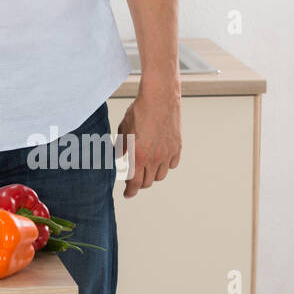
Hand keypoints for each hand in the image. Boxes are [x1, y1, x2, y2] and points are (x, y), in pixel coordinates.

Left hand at [116, 75, 181, 197]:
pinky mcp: (177, 147)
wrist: (159, 98)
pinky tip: (159, 160)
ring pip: (160, 175)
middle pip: (147, 182)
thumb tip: (116, 157)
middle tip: (134, 180)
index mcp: (138, 155)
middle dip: (139, 183)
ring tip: (146, 169)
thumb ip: (120, 147)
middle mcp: (154, 158)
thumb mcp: (123, 129)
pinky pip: (172, 164)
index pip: (134, 182)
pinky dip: (165, 166)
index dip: (130, 191)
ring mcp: (167, 154)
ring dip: (152, 175)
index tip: (127, 194)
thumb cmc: (140, 111)